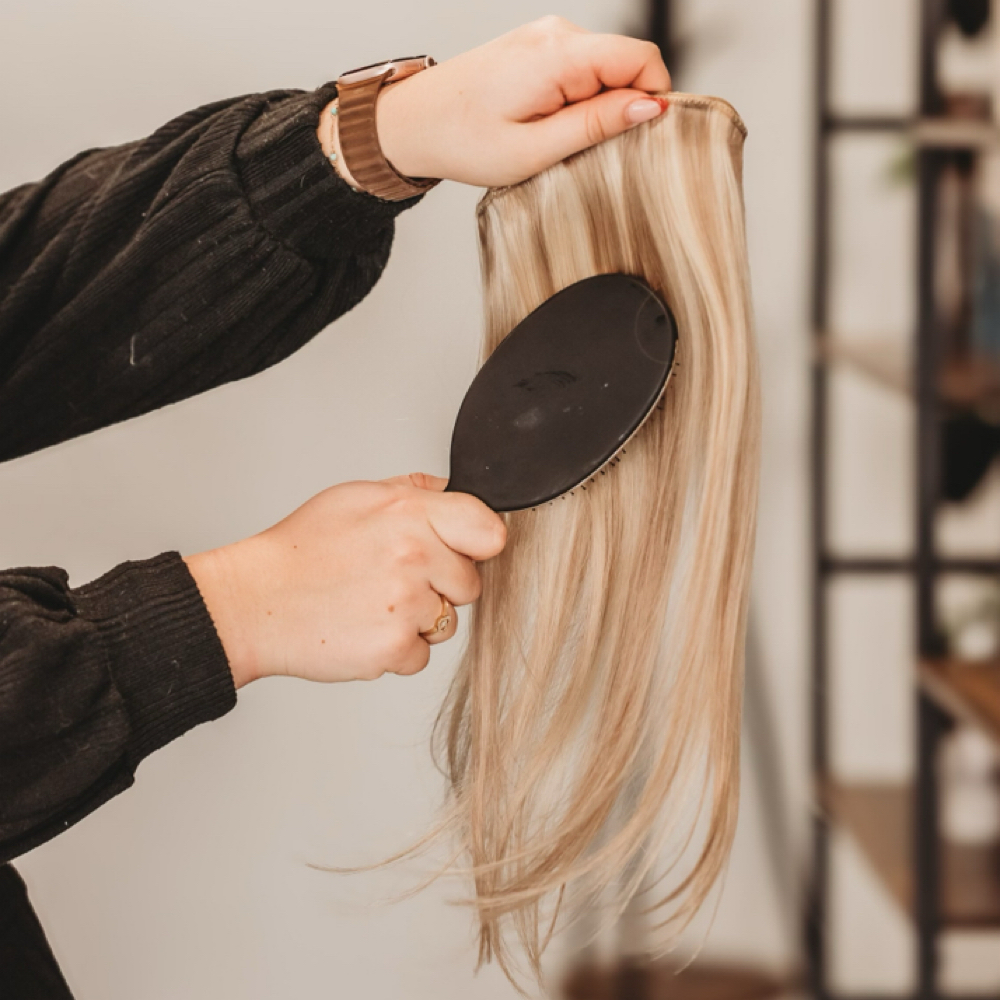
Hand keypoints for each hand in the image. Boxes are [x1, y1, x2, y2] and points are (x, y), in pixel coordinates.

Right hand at [184, 474, 505, 688]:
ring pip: (447, 622)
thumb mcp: (356, 496)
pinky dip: (396, 650)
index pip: (489, 530)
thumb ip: (412, 491)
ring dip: (418, 619)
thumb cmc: (301, 550)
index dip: (478, 543)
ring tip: (371, 602)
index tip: (462, 550)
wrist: (254, 602)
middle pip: (471, 583)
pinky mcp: (394, 647)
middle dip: (442, 585)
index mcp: (409, 513)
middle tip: (394, 579)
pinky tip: (362, 627)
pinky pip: (421, 655)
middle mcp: (414, 556)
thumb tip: (451, 491)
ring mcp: (407, 604)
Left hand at [373, 16, 670, 187]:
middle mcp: (556, 33)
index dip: (654, 98)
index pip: (642, 58)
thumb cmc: (463, 141)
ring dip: (599, 106)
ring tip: (559, 138)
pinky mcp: (539, 47)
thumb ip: (596, 125)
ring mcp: (547, 36)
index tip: (640, 136)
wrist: (414, 122)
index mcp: (558, 55)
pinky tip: (550, 124)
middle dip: (623, 107)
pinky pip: (583, 69)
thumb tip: (650, 107)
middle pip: (627, 63)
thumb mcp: (535, 149)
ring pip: (606, 68)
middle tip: (587, 147)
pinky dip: (580, 99)